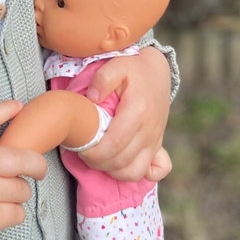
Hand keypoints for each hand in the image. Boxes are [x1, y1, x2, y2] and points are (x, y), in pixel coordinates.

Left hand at [81, 47, 171, 181]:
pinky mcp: (159, 145)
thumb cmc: (133, 69)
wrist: (157, 71)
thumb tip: (92, 99)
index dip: (94, 153)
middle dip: (98, 163)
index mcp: (138, 110)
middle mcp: (150, 129)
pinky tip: (121, 165)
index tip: (80, 147)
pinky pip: (155, 171)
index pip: (114, 144)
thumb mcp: (116, 65)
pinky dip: (137, 174)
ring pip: (136, 171)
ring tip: (98, 159)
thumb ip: (103, 79)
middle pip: (122, 161)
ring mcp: (156, 139)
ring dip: (113, 171)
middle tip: (83, 153)